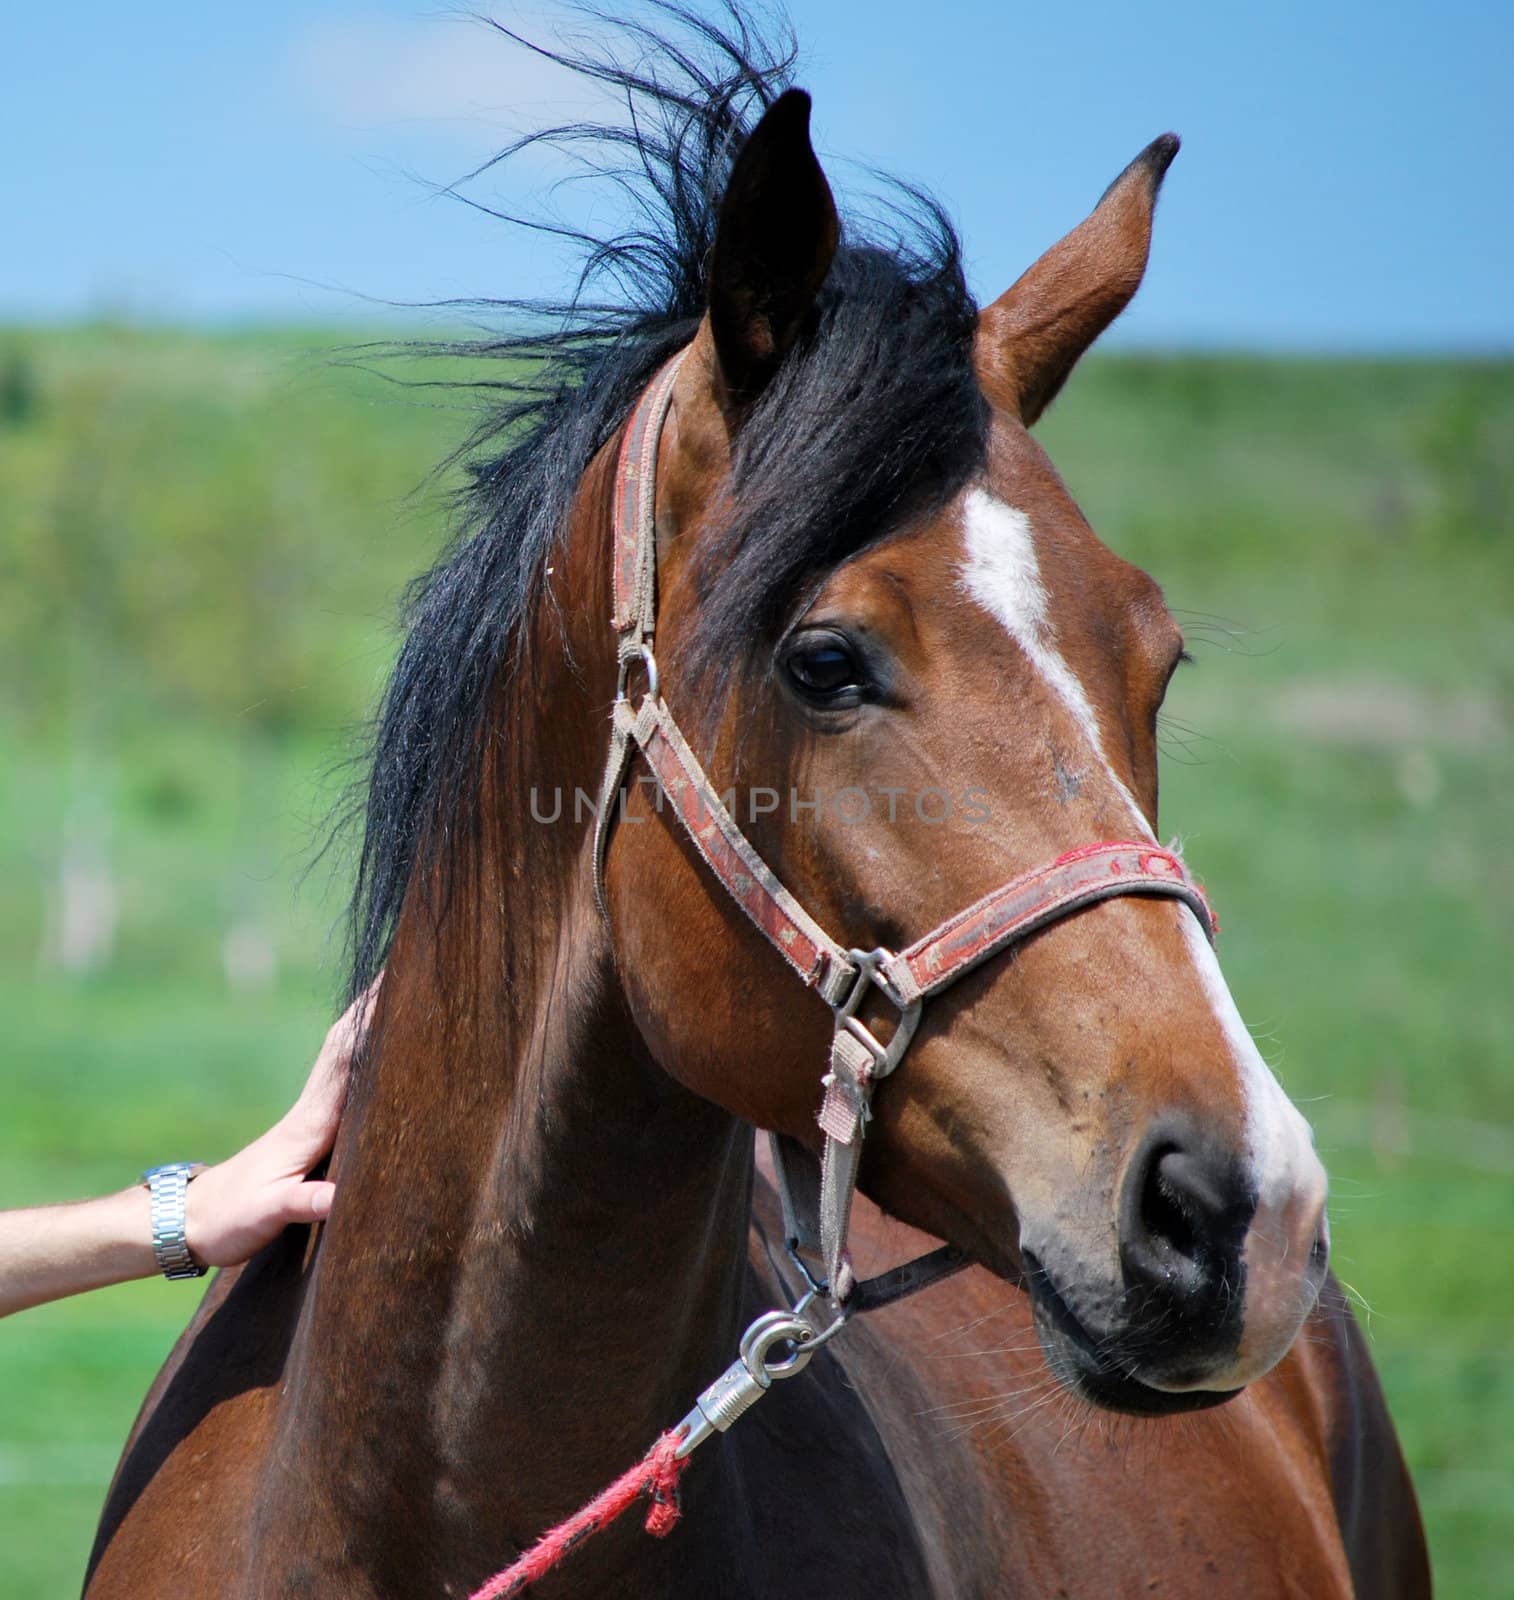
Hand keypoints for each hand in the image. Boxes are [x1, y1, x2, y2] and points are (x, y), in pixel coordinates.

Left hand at [183, 982, 377, 1268]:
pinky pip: (344, 1079)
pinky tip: (376, 1046)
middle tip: (402, 967)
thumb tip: (341, 1196)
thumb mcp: (267, 1214)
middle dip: (372, 1006)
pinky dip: (362, 1051)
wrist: (191, 1221)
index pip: (346, 1061)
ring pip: (345, 1056)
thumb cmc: (230, 1218)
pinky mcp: (311, 1130)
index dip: (369, 1025)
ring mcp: (311, 1118)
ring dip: (368, 1021)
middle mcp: (314, 1111)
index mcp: (311, 1123)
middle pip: (346, 1045)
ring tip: (396, 989)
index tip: (394, 987)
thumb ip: (303, 1202)